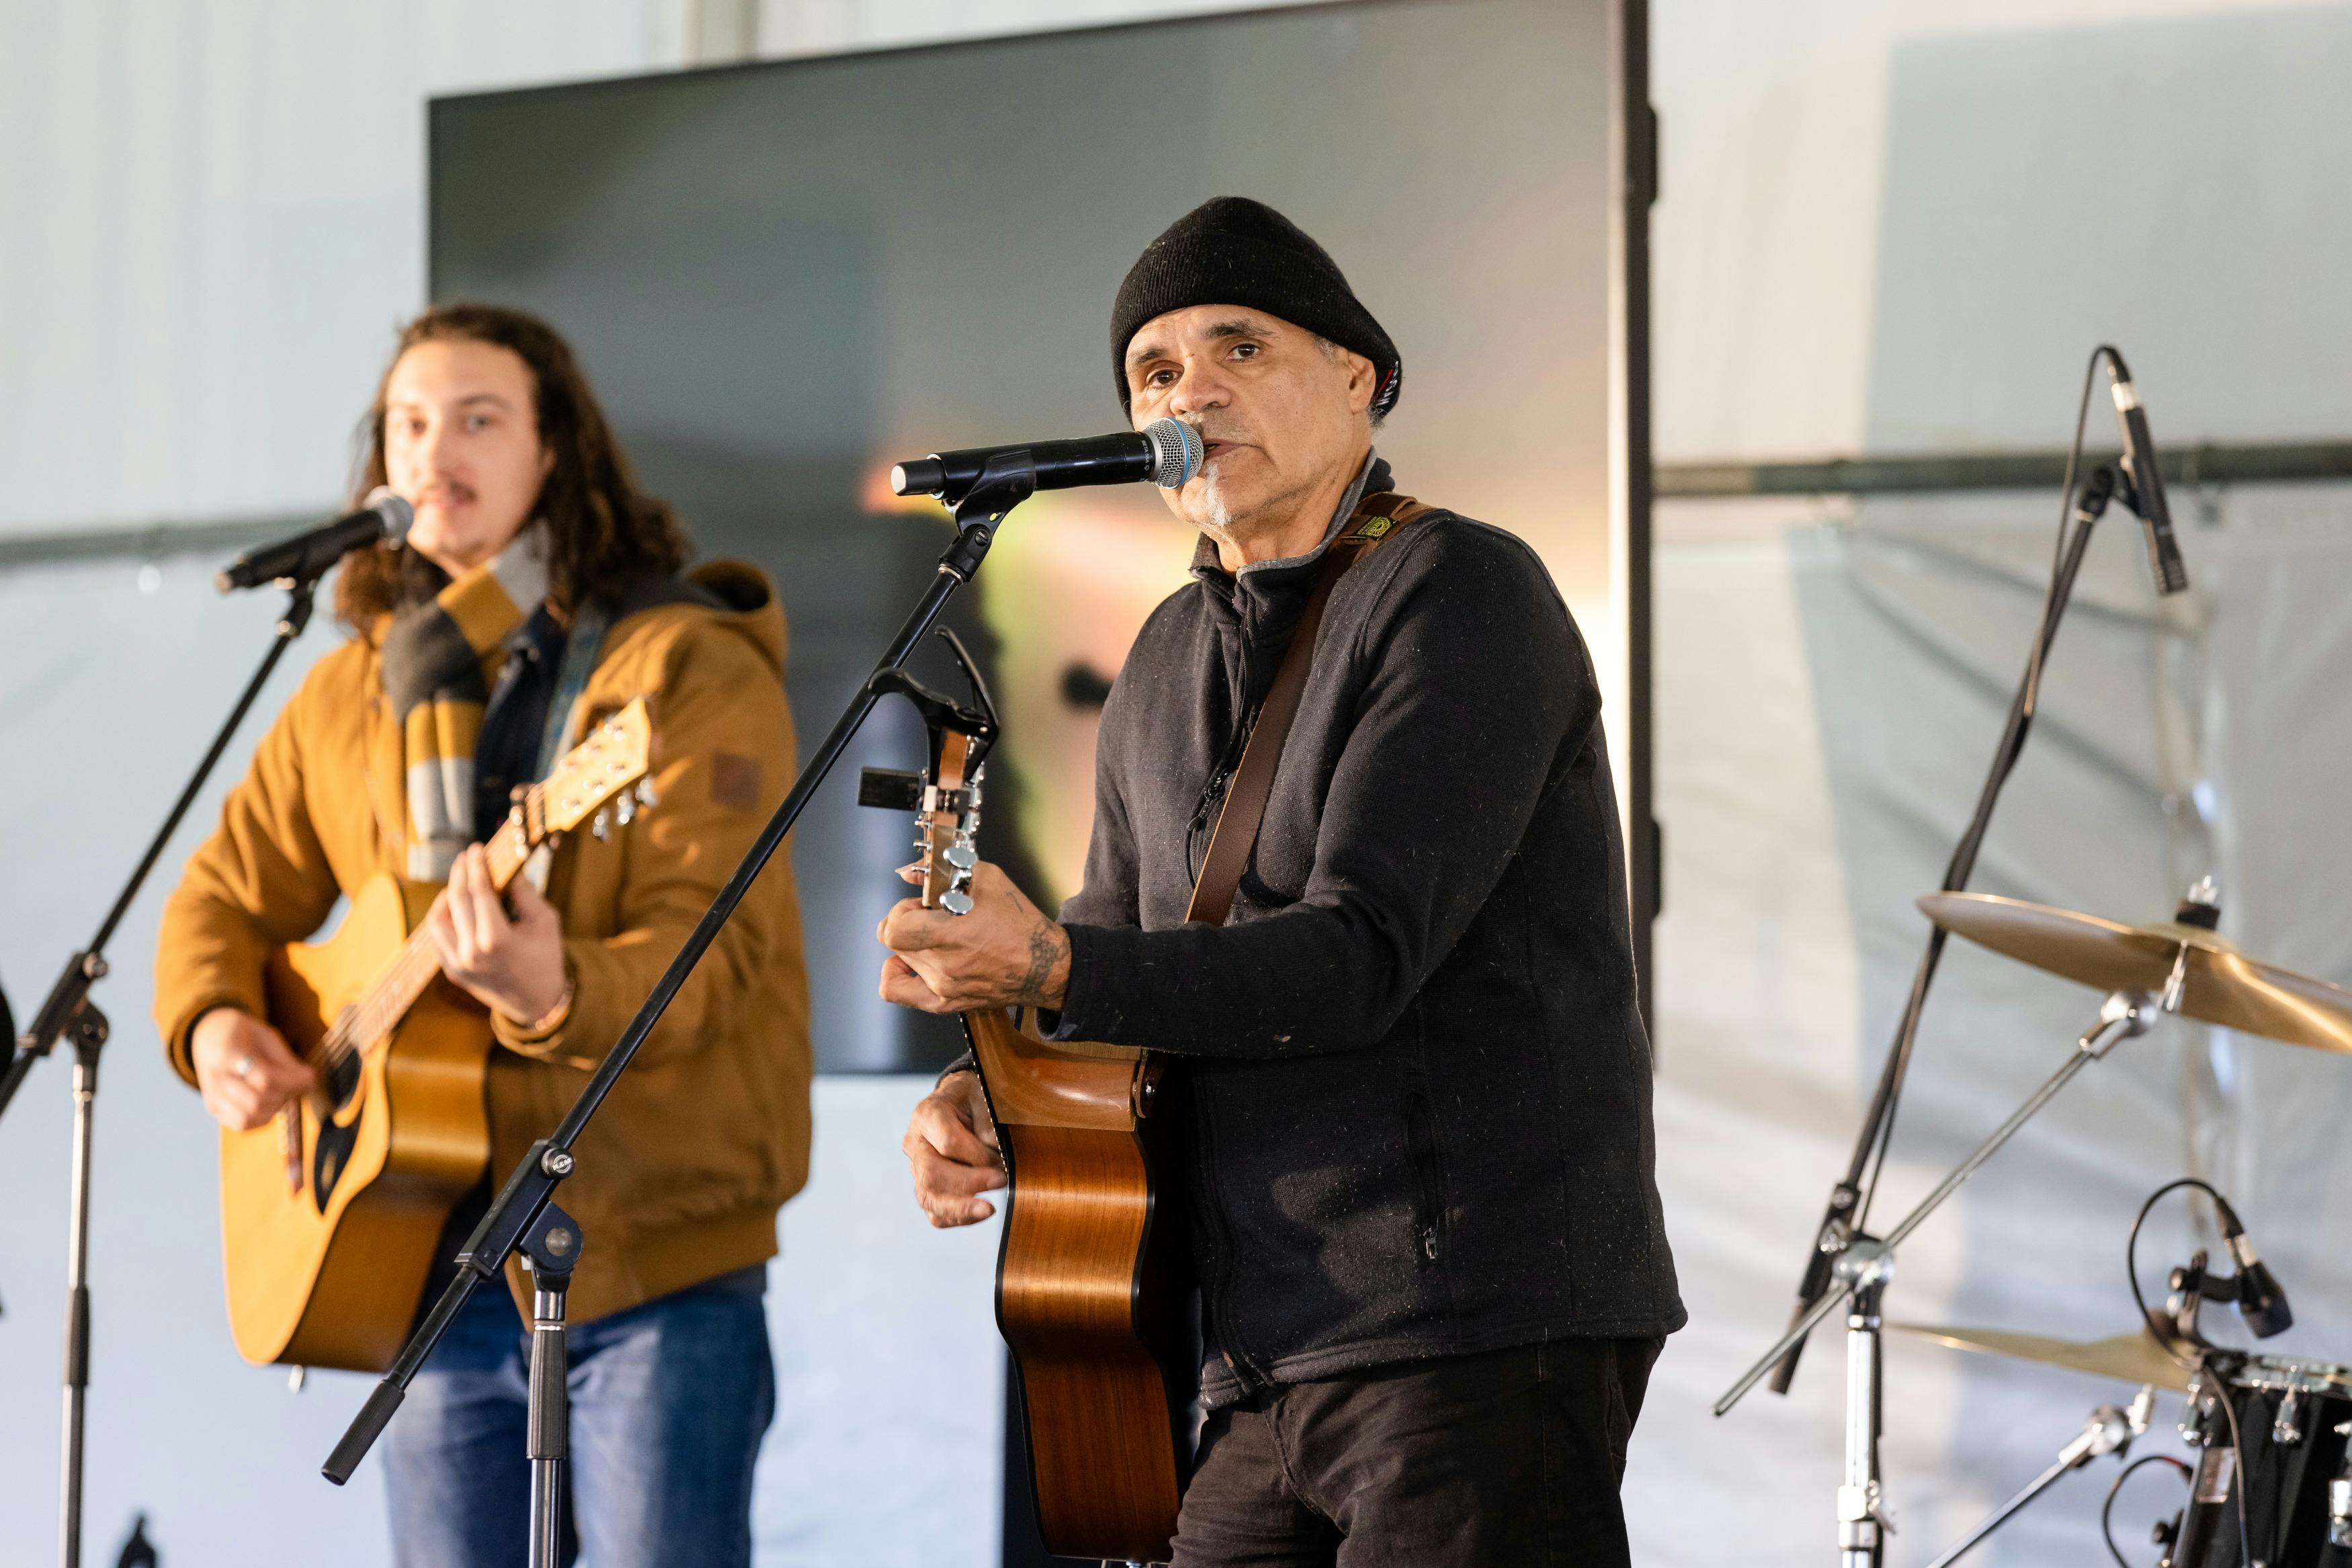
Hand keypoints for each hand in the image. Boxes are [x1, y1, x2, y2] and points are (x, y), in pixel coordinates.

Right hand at [191, 1008, 315, 1131]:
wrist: (209, 1037)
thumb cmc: (243, 1034)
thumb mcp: (266, 1035)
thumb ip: (285, 1060)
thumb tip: (309, 1081)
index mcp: (228, 1053)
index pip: (264, 1078)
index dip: (293, 1081)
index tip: (310, 1077)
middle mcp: (215, 1079)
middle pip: (256, 1101)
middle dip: (285, 1095)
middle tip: (298, 1084)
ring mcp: (211, 1097)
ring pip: (248, 1117)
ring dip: (275, 1108)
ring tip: (283, 1091)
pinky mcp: (214, 1109)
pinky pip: (242, 1124)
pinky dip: (263, 1118)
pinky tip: (271, 1102)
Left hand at [425, 844, 569, 1024]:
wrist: (537, 1001)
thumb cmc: (546, 958)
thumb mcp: (545, 921)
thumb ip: (524, 893)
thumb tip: (506, 868)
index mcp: (496, 939)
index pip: (478, 891)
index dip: (475, 865)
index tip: (476, 849)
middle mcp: (471, 952)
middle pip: (455, 900)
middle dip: (460, 873)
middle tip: (466, 857)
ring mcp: (458, 963)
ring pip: (437, 919)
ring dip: (446, 896)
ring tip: (458, 883)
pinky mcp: (451, 971)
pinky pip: (438, 938)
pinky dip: (443, 918)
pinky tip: (455, 908)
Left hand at [877, 861, 1069, 1015]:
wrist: (1044, 966)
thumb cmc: (1022, 925)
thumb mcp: (988, 879)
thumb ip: (942, 871)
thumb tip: (910, 872)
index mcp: (953, 937)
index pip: (894, 929)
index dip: (902, 911)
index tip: (921, 905)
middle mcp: (943, 967)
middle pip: (894, 941)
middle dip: (909, 920)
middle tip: (931, 915)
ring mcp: (942, 988)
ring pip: (899, 958)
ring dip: (911, 942)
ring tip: (933, 936)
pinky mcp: (944, 1002)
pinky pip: (898, 992)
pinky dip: (895, 973)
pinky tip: (910, 962)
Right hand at [902, 1071, 1005, 1226]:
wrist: (959, 1101)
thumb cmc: (973, 1098)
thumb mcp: (983, 1095)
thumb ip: (988, 1121)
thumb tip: (994, 1153)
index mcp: (928, 1114)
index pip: (948, 1143)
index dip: (978, 1156)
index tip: (1002, 1160)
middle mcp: (915, 1143)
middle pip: (933, 1174)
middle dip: (970, 1183)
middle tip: (1001, 1181)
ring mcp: (917, 1168)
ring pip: (928, 1197)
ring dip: (961, 1208)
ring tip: (988, 1210)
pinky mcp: (925, 1187)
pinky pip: (935, 1212)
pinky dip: (956, 1217)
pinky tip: (978, 1213)